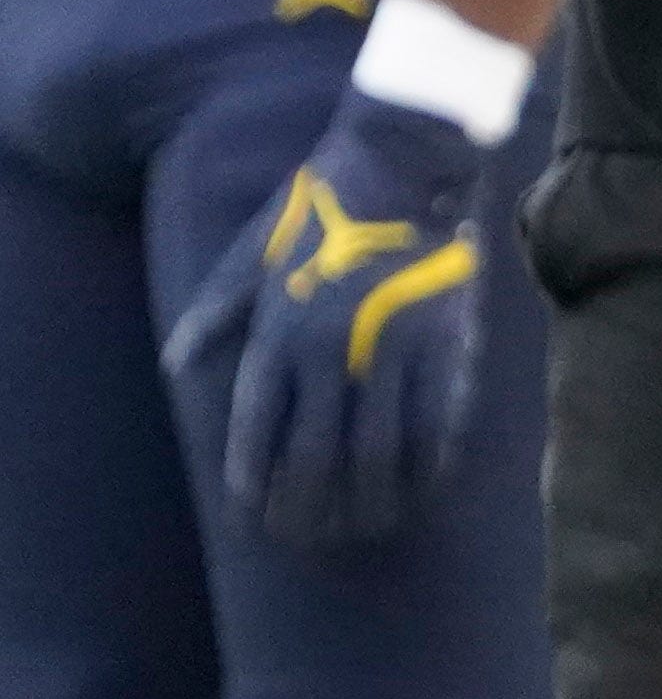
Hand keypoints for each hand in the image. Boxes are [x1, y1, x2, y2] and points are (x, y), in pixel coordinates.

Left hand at [162, 90, 503, 543]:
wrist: (407, 161)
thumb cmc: (323, 206)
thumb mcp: (254, 251)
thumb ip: (216, 309)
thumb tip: (179, 363)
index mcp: (278, 334)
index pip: (258, 436)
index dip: (258, 487)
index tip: (261, 517)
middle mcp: (329, 351)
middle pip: (315, 458)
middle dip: (310, 509)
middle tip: (312, 536)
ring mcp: (391, 348)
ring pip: (377, 452)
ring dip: (370, 501)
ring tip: (367, 526)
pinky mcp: (445, 341)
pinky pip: (438, 422)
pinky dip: (429, 465)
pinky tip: (423, 488)